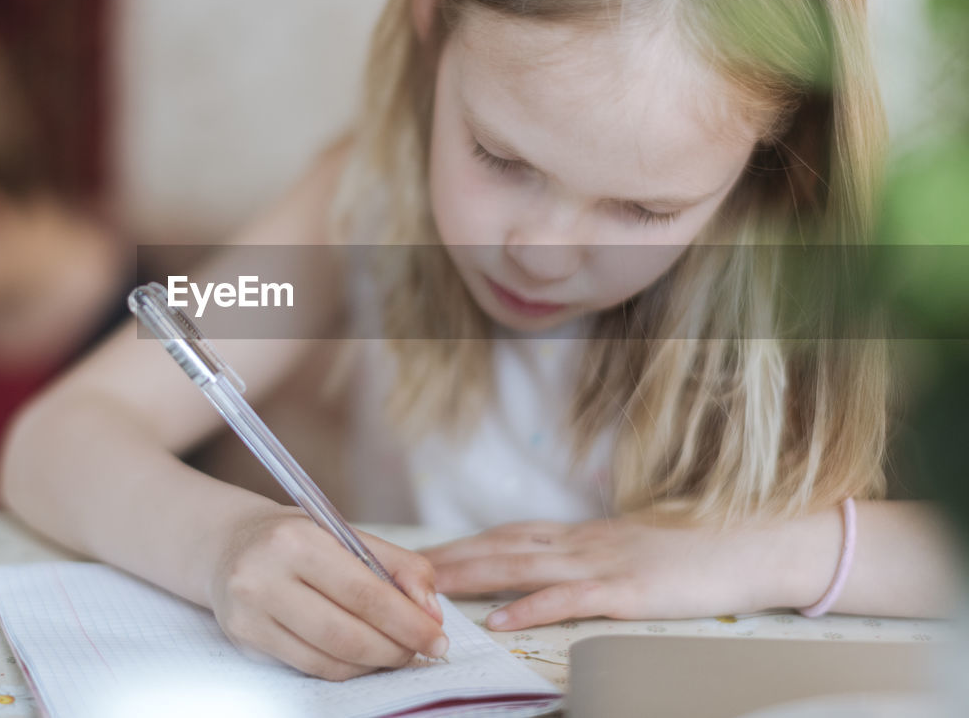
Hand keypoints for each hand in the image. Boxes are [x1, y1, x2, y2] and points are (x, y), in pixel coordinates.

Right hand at [209, 505, 447, 679]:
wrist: (227, 544)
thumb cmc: (293, 538)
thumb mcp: (343, 532)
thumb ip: (395, 564)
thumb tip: (430, 611)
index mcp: (296, 540)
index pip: (364, 592)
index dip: (408, 621)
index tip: (437, 636)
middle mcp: (265, 576)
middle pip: (347, 633)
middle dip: (396, 648)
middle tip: (423, 650)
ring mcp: (250, 613)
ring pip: (329, 658)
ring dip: (374, 662)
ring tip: (397, 652)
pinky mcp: (245, 640)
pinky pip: (310, 667)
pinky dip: (347, 667)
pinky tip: (364, 655)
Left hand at [422, 513, 838, 629]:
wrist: (754, 540)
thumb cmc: (694, 551)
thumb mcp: (632, 550)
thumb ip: (591, 558)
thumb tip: (553, 573)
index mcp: (582, 535)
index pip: (507, 535)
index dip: (462, 543)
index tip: (421, 554)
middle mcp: (582, 542)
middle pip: (500, 546)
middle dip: (449, 558)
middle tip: (401, 569)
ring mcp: (603, 563)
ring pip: (522, 566)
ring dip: (471, 576)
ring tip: (428, 588)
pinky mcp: (628, 590)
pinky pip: (570, 599)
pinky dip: (532, 608)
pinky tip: (501, 620)